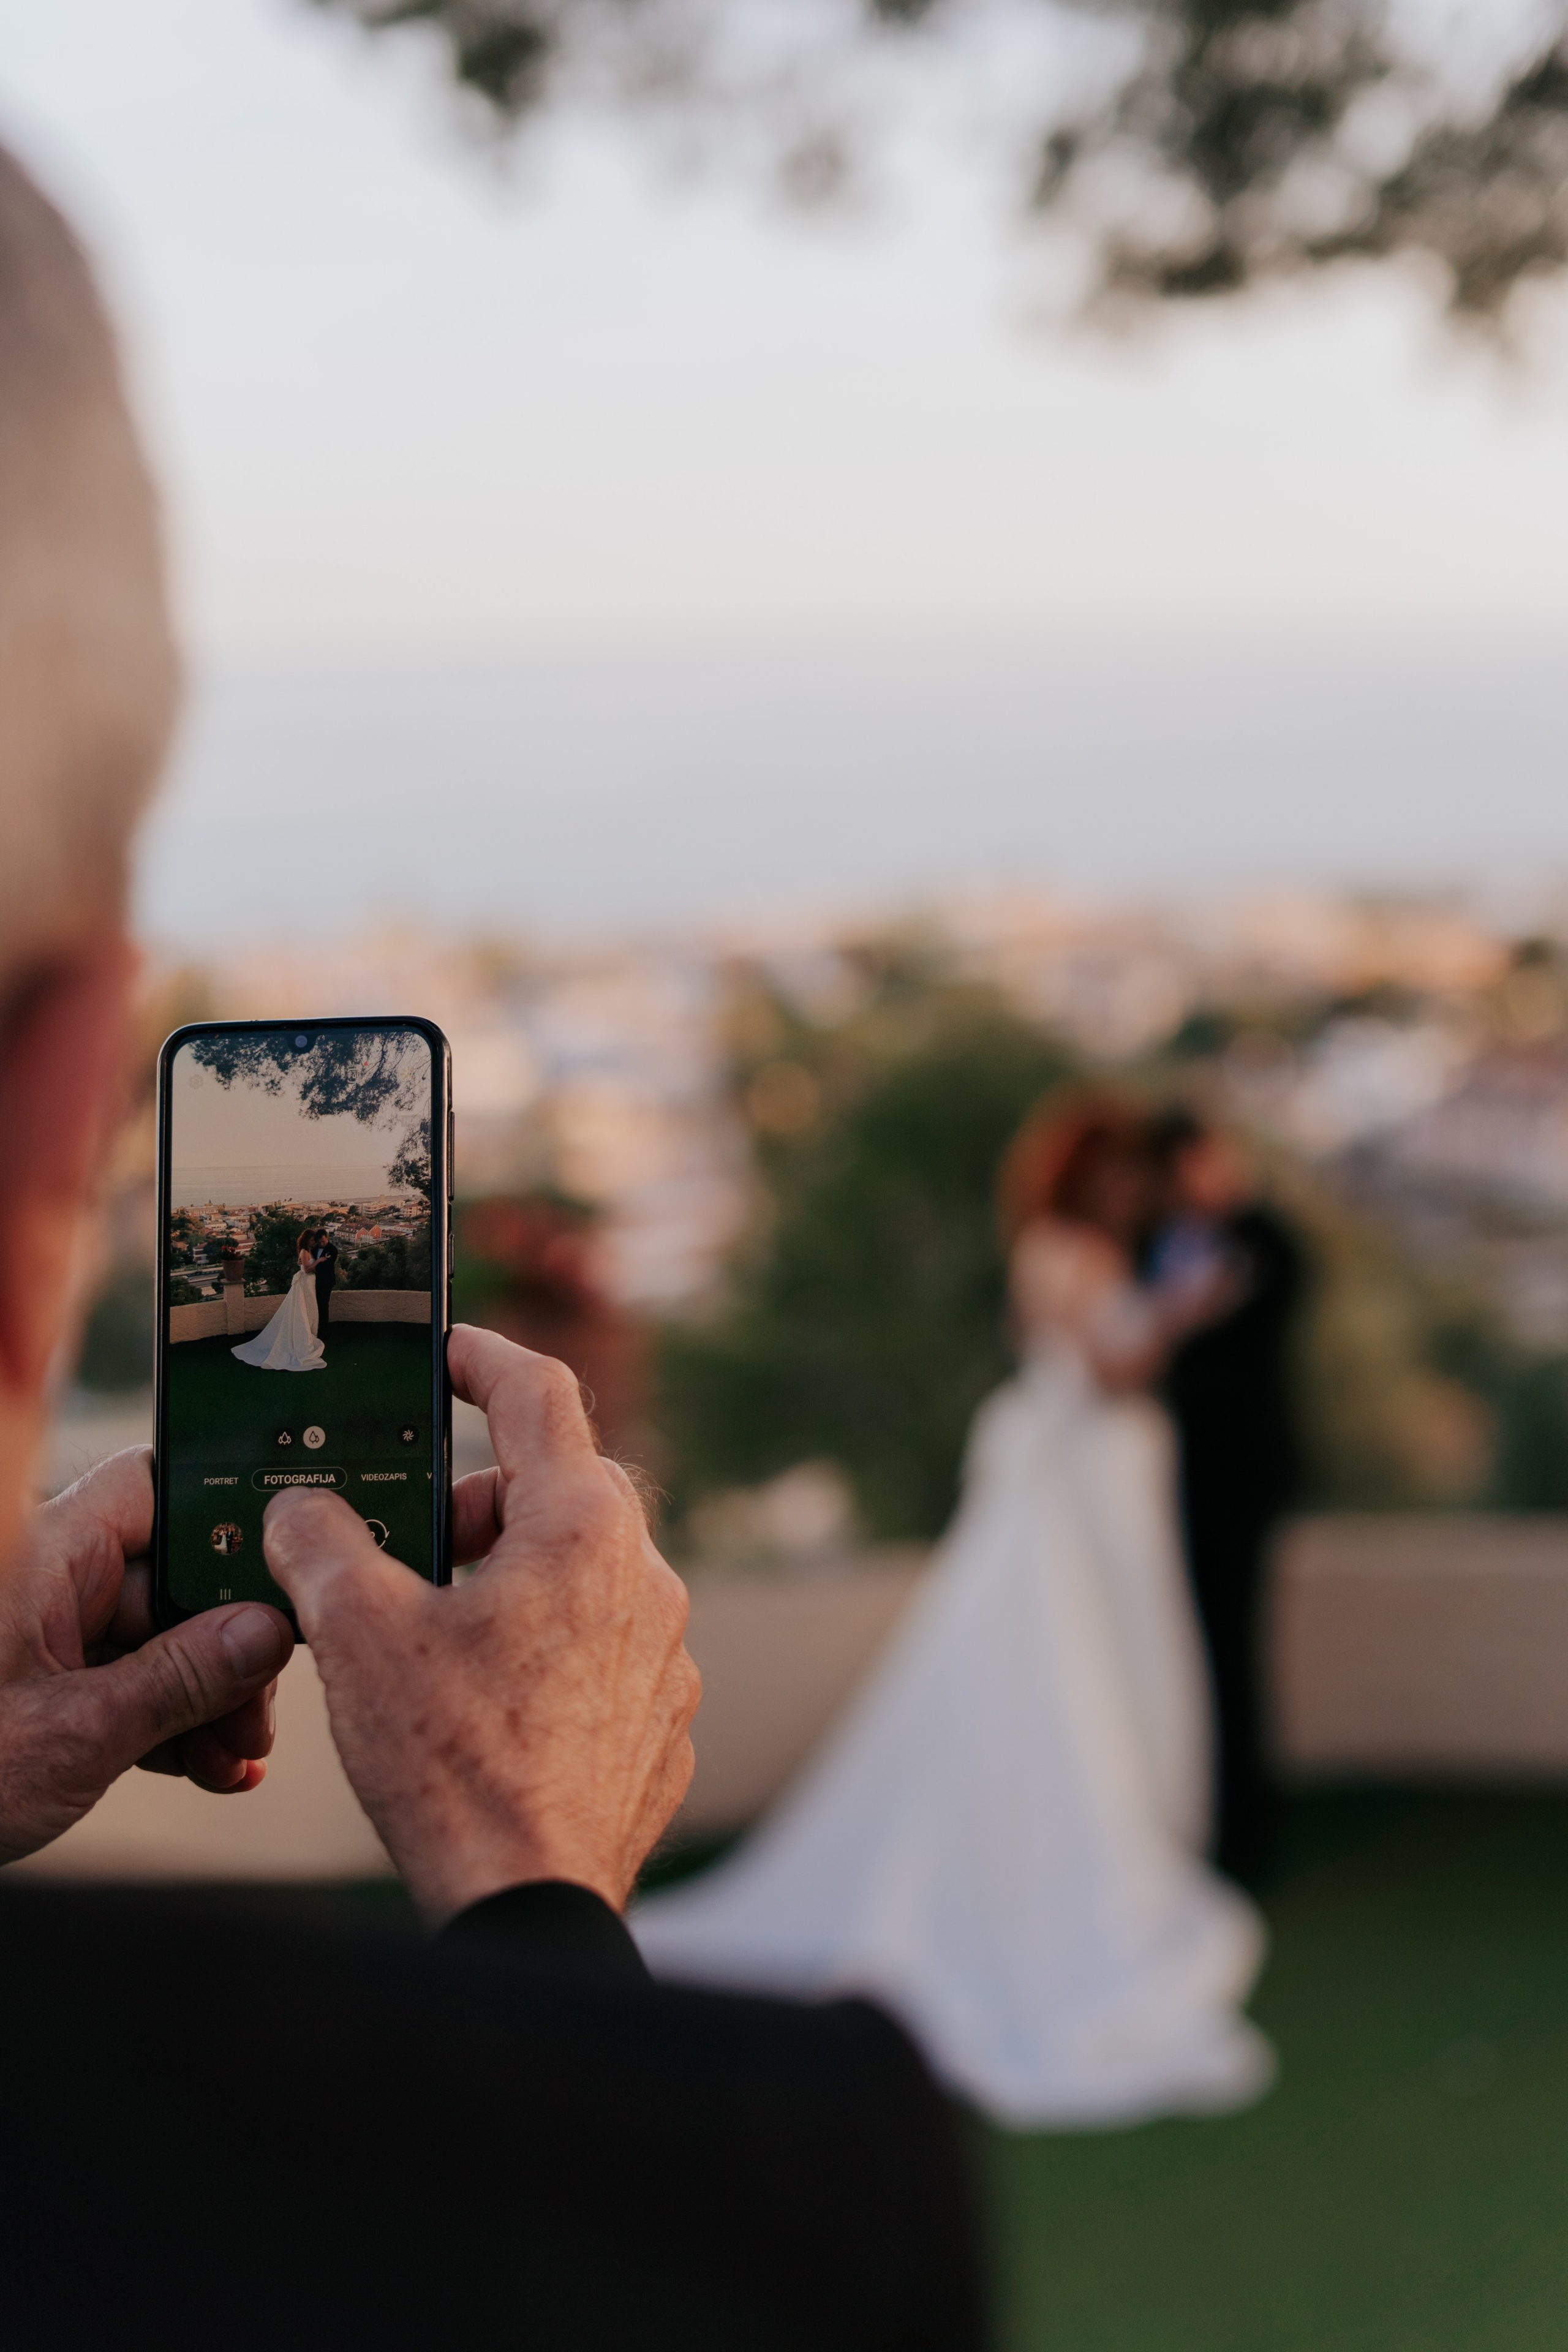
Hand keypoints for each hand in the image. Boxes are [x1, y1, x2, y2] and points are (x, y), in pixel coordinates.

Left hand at [0, 1448, 294, 1863]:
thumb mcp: (77, 1735)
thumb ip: (181, 1678)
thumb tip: (268, 1631)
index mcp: (49, 1552)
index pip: (159, 1489)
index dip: (228, 1521)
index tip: (284, 1582)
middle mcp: (49, 1578)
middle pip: (172, 1575)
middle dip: (231, 1643)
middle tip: (260, 1713)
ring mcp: (45, 1634)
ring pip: (158, 1636)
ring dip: (209, 1695)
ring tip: (235, 1758)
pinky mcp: (43, 1685)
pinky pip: (127, 1680)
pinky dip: (170, 1721)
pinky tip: (208, 1768)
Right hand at [262, 1325, 699, 1926]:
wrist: (527, 1902)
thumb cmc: (453, 1763)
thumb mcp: (356, 1631)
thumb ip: (322, 1544)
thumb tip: (302, 1510)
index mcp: (583, 1528)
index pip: (539, 1393)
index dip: (482, 1357)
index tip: (446, 1352)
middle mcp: (644, 1577)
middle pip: (556, 1490)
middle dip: (474, 1504)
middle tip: (403, 1550)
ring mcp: (664, 1652)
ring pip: (579, 1574)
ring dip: (507, 1580)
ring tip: (431, 1638)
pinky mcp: (663, 1719)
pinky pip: (599, 1649)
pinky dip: (542, 1649)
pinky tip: (482, 1701)